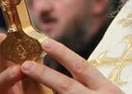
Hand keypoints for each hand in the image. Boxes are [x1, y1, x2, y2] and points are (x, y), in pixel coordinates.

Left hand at [0, 34, 122, 93]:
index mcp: (106, 89)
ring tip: (25, 89)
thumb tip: (66, 79)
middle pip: (67, 87)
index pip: (82, 67)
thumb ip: (92, 86)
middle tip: (25, 65)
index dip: (63, 54)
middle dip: (45, 75)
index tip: (46, 43)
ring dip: (43, 93)